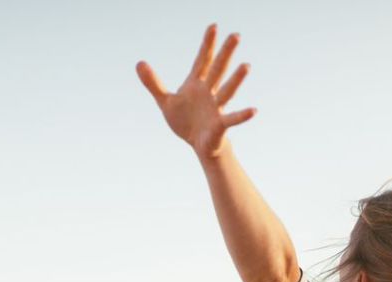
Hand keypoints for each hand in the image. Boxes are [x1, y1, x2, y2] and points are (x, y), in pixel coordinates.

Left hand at [135, 23, 256, 159]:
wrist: (198, 145)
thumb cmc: (185, 121)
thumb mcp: (166, 101)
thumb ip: (153, 83)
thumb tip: (139, 63)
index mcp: (196, 84)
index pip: (202, 60)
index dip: (207, 44)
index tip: (214, 26)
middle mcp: (209, 93)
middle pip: (217, 70)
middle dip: (226, 53)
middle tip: (236, 35)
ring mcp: (216, 108)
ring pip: (227, 91)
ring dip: (236, 80)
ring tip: (246, 66)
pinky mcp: (220, 124)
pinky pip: (232, 119)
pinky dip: (242, 115)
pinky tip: (253, 110)